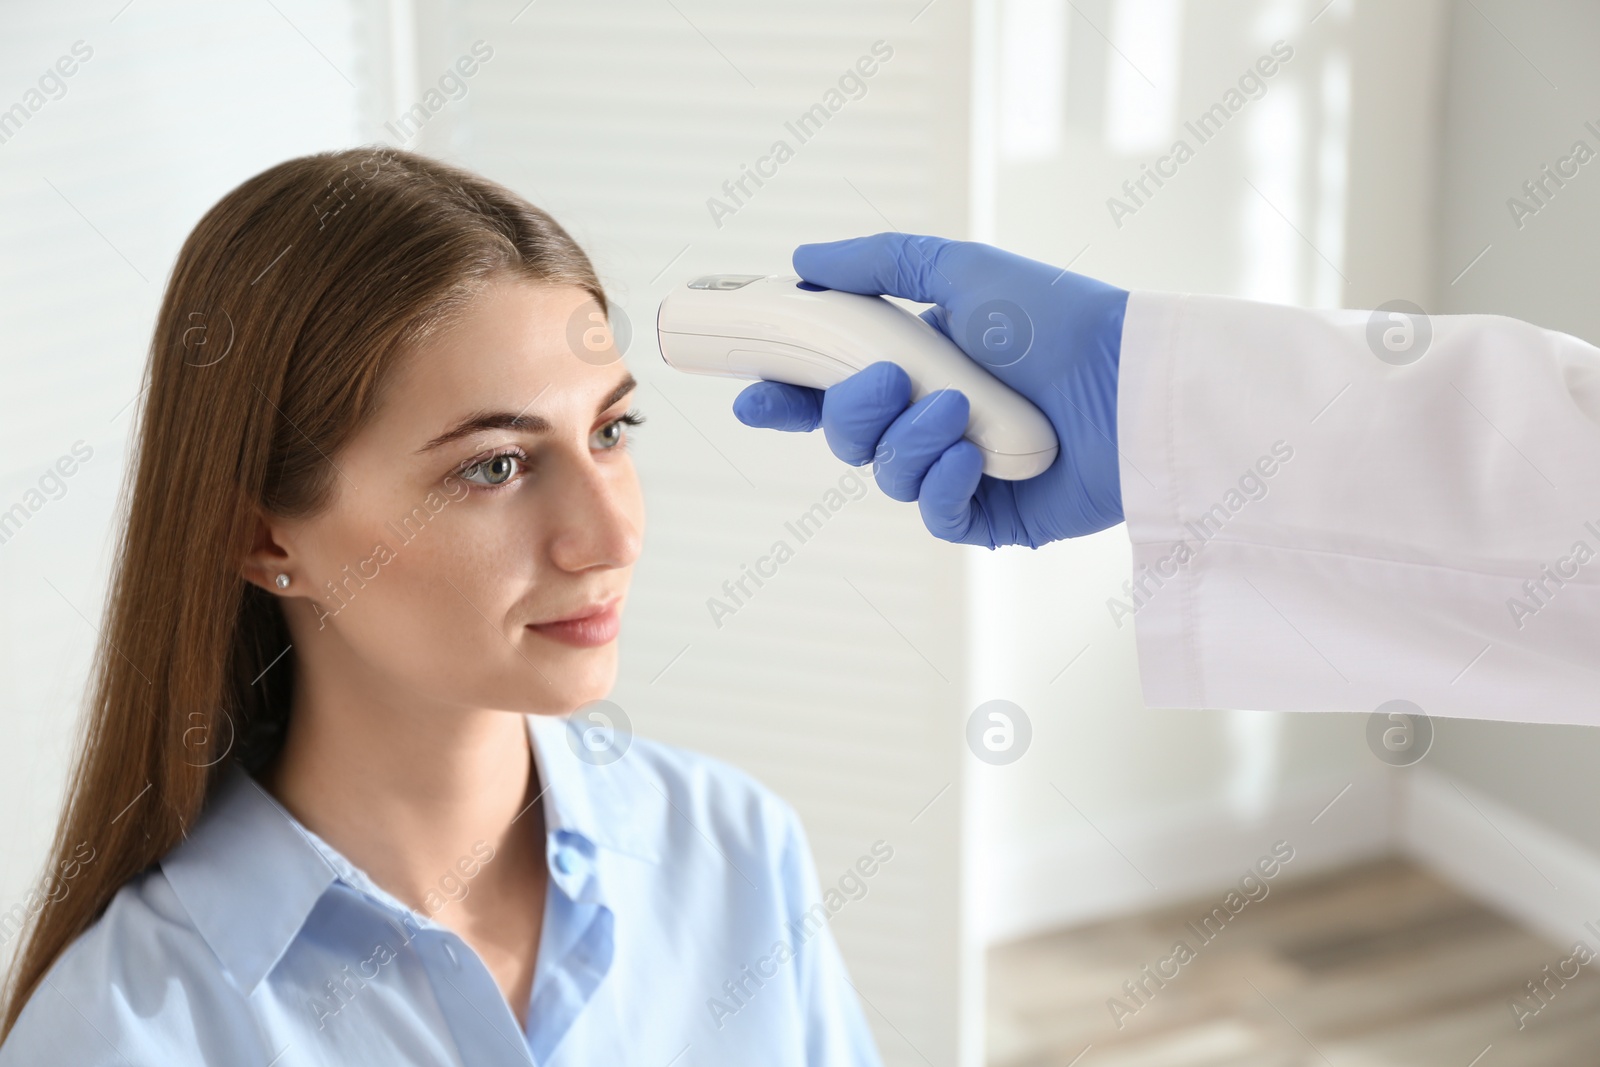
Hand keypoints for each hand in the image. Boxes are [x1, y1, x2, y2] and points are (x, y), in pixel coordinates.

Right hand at [731, 233, 1128, 547]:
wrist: (1131, 382)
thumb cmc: (1058, 320)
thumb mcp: (962, 269)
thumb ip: (877, 263)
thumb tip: (800, 260)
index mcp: (918, 365)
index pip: (831, 388)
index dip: (787, 396)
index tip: (751, 394)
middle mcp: (932, 420)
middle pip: (847, 436)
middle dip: (852, 411)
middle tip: (888, 379)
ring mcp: (960, 471)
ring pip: (886, 475)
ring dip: (911, 442)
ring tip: (961, 412)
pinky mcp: (991, 518)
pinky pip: (935, 517)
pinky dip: (944, 486)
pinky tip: (975, 460)